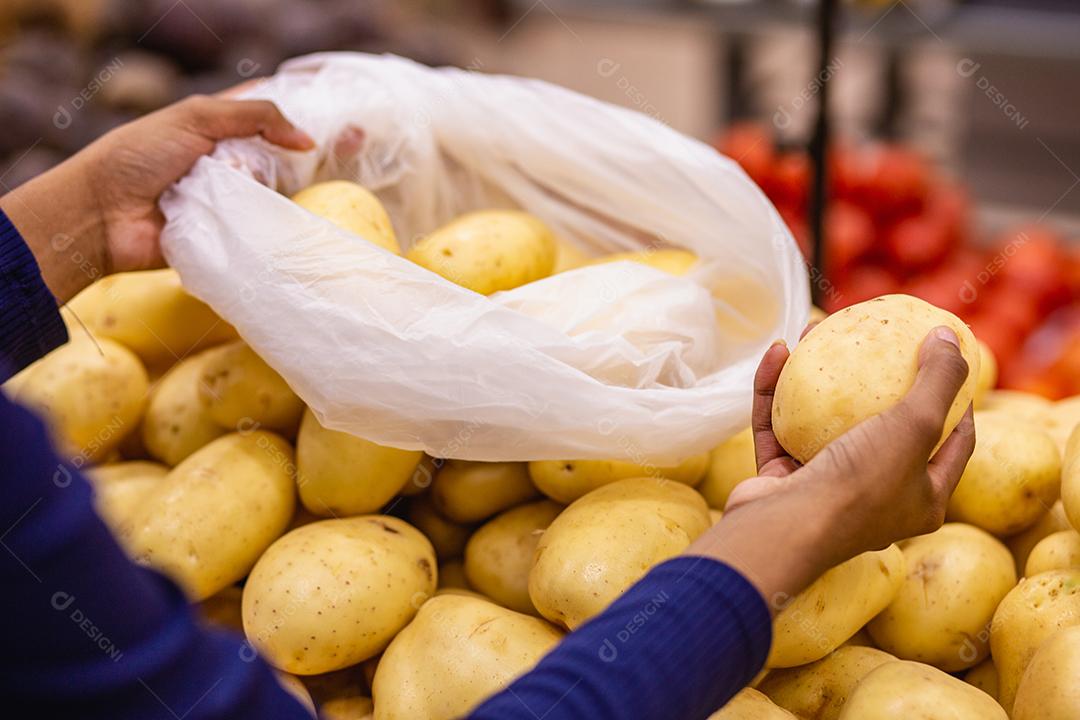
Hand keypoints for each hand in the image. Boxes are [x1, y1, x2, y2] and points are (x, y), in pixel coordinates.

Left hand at [0, 94, 313, 303]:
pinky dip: (271, 225)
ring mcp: (228, 199)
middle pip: (280, 156)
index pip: (268, 115)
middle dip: (305, 157)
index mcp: (217, 127)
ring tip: (308, 189)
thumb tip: (307, 139)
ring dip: (283, 191)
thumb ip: (254, 116)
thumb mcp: (196, 118)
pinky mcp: (227, 235)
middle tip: (348, 153)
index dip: (300, 116)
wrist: (103, 215)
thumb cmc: (139, 156)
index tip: (336, 123)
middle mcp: (226, 162)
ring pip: (275, 193)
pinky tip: (290, 220)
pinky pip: (260, 229)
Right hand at [685, 326, 974, 611]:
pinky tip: (777, 353)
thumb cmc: (860, 485)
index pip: (953, 444)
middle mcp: (876, 498)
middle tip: (877, 342)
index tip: (948, 361)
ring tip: (816, 334)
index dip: (957, 402)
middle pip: (884, 427)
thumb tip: (948, 336)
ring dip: (817, 377)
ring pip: (823, 422)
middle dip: (876, 379)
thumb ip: (938, 379)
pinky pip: (780, 426)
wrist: (784, 532)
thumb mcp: (915, 426)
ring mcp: (825, 488)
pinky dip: (776, 392)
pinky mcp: (781, 479)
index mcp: (922, 499)